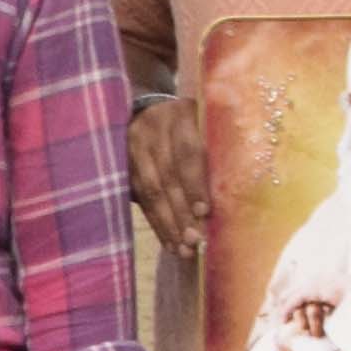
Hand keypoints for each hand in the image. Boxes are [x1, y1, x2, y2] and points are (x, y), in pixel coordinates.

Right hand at [124, 95, 206, 261]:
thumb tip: (228, 187)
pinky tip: (167, 241)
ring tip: (181, 249)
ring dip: (166, 223)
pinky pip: (139, 198)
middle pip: (165, 178)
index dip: (194, 184)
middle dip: (180, 212)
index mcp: (177, 117)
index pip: (185, 153)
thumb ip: (211, 144)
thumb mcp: (201, 116)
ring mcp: (132, 151)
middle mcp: (150, 134)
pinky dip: (154, 221)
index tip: (204, 212)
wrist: (144, 101)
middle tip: (193, 241)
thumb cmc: (186, 115)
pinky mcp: (123, 167)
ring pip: (149, 192)